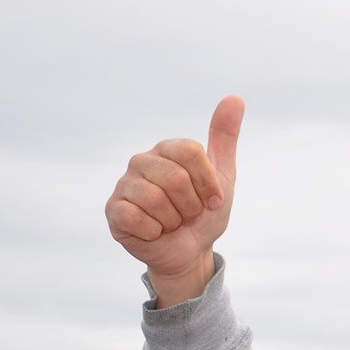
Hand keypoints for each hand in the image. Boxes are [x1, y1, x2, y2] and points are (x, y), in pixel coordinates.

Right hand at [106, 96, 243, 306]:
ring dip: (174, 221)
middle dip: (192, 206)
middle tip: (189, 214)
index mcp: (166, 149)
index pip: (190, 151)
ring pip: (156, 199)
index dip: (208, 183)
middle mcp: (141, 161)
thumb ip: (224, 138)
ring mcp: (124, 185)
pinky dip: (155, 231)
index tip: (213, 200)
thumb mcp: (222, 176)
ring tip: (172, 223)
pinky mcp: (113, 210)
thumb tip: (235, 98)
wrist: (190, 251)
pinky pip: (137, 218)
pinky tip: (154, 231)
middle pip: (175, 177)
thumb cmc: (203, 213)